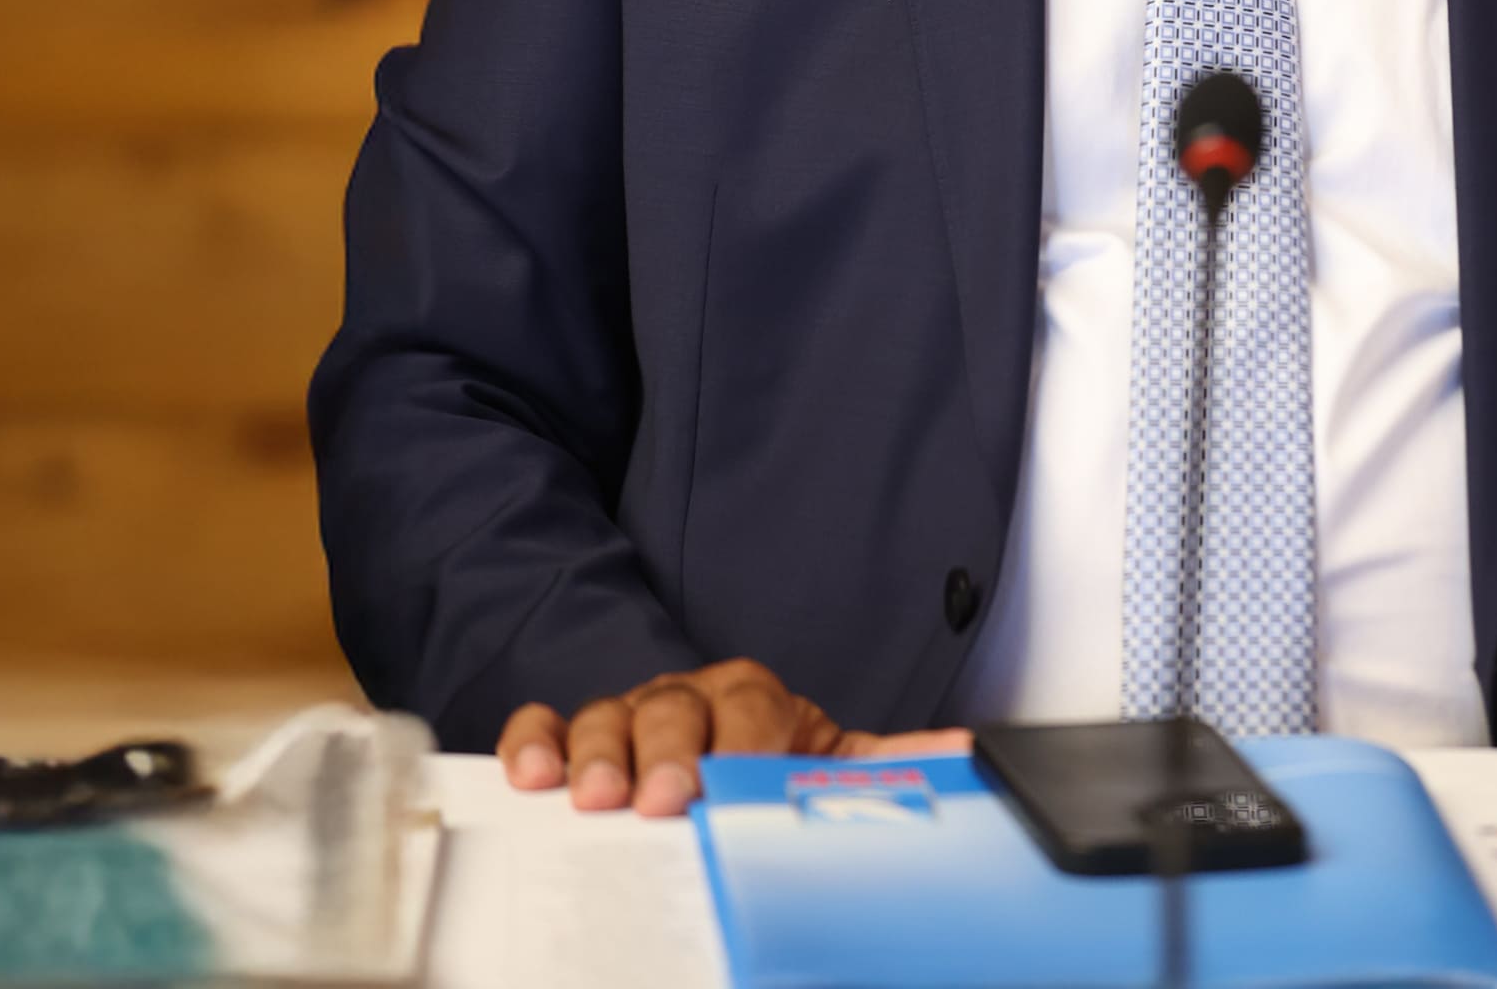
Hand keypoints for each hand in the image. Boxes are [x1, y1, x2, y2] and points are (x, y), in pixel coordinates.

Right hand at [496, 659, 968, 815]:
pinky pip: (548, 723)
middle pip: (673, 707)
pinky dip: (537, 742)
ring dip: (597, 753)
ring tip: (591, 795)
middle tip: (655, 798)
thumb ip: (889, 763)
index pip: (750, 710)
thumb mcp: (833, 764)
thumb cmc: (778, 767)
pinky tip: (534, 773)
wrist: (728, 753)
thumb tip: (962, 750)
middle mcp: (691, 698)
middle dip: (663, 752)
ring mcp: (633, 714)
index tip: (723, 784)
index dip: (735, 745)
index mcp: (757, 700)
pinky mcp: (580, 737)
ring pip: (607, 713)